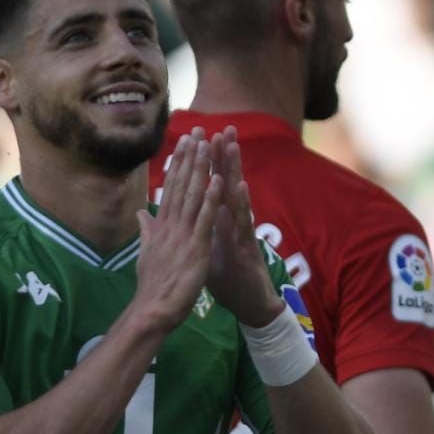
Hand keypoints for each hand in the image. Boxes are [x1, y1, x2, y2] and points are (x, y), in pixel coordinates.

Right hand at [134, 130, 221, 328]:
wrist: (153, 310)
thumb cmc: (153, 285)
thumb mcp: (148, 252)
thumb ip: (147, 230)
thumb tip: (141, 213)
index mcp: (161, 226)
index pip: (170, 188)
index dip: (178, 164)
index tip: (184, 141)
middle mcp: (170, 225)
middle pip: (181, 185)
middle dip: (190, 157)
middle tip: (197, 130)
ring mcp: (182, 235)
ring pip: (192, 196)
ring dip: (200, 169)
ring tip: (207, 144)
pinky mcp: (195, 248)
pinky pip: (205, 220)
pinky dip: (211, 199)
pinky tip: (217, 180)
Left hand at [205, 128, 282, 326]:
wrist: (247, 305)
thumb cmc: (228, 277)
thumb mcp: (205, 249)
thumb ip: (195, 229)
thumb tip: (185, 215)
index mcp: (219, 221)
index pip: (211, 187)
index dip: (205, 165)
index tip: (199, 141)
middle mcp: (232, 221)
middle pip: (226, 183)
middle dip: (223, 157)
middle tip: (222, 128)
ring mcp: (242, 231)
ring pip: (237, 196)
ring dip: (234, 171)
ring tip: (231, 145)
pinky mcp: (248, 246)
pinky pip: (244, 222)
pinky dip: (243, 204)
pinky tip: (241, 186)